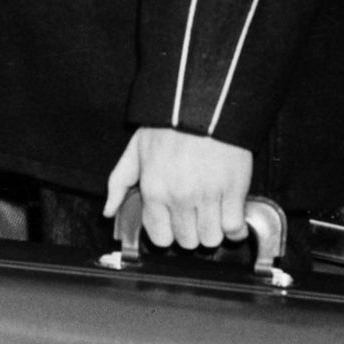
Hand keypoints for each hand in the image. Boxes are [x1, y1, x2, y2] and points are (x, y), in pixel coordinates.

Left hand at [103, 127, 251, 249]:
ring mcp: (207, 196)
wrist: (204, 103)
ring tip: (212, 215)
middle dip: (191, 232)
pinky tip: (231, 217)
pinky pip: (234, 227)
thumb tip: (108, 211)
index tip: (174, 223)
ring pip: (211, 238)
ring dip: (212, 231)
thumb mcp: (135, 149)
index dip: (168, 232)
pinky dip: (235, 228)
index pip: (160, 238)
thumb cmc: (169, 124)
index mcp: (154, 190)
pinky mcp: (233, 190)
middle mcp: (179, 197)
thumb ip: (119, 182)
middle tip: (194, 216)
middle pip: (187, 241)